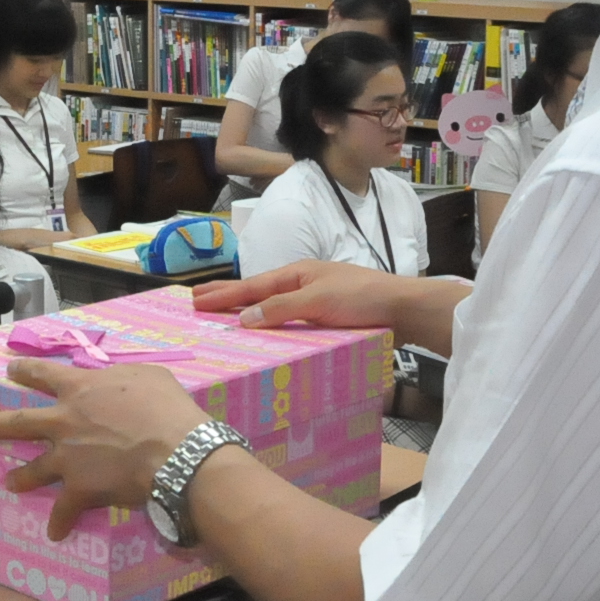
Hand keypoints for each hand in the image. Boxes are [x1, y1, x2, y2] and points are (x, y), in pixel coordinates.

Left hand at [0, 358, 212, 539]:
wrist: (176, 454)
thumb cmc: (167, 410)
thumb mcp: (148, 376)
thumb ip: (123, 376)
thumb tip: (118, 381)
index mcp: (80, 389)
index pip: (44, 374)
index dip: (26, 371)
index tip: (10, 370)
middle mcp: (64, 422)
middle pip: (21, 423)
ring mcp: (68, 457)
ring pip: (34, 468)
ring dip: (20, 477)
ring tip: (9, 482)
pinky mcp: (79, 489)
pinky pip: (63, 510)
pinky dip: (60, 522)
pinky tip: (55, 533)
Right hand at [192, 260, 413, 331]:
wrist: (404, 308)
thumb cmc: (361, 298)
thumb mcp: (318, 301)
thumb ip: (281, 309)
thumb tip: (244, 318)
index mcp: (297, 273)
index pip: (252, 287)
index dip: (223, 295)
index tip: (195, 300)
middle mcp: (302, 283)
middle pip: (257, 290)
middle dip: (227, 295)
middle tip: (197, 299)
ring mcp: (314, 298)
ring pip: (271, 302)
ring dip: (246, 307)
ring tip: (223, 312)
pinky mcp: (326, 314)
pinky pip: (287, 315)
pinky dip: (268, 319)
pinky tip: (264, 327)